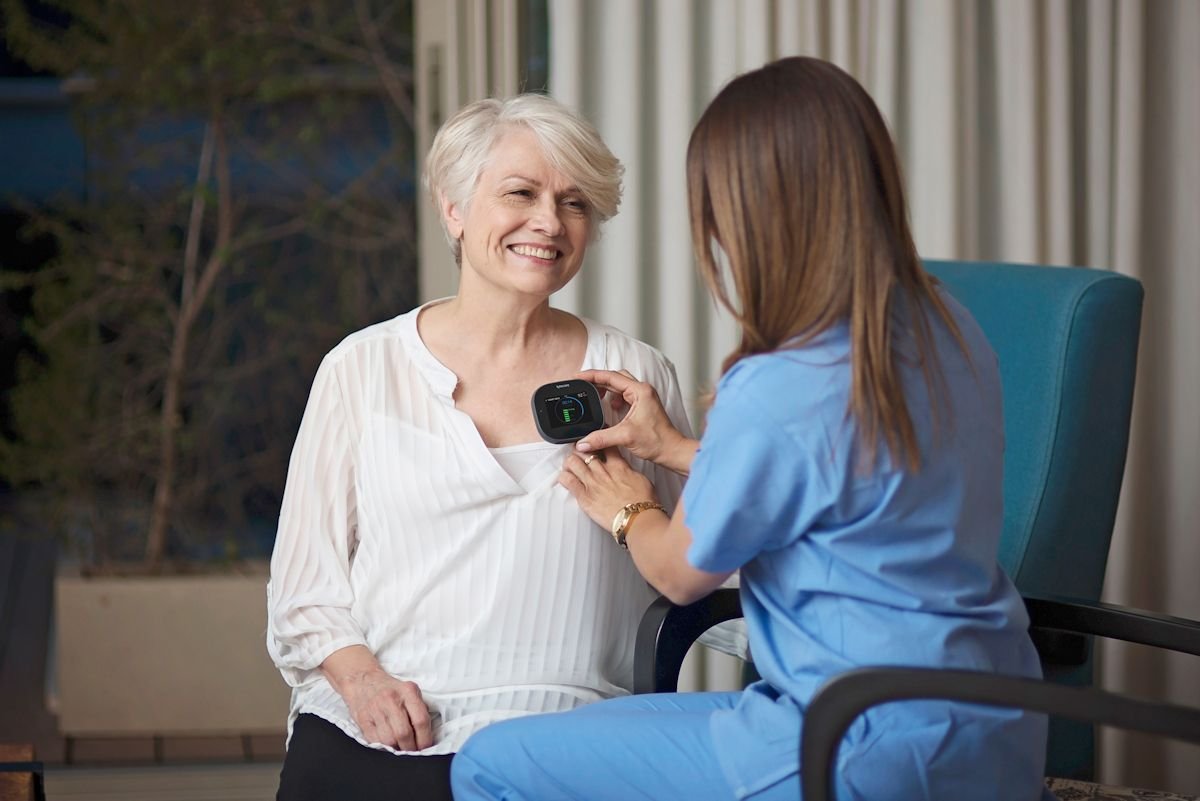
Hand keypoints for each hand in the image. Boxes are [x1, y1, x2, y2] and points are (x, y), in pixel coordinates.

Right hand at [341, 668, 433, 749]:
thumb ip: (419, 709)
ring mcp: (375, 709)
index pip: (421, 721)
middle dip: (411, 748)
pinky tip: (387, 743)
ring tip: (400, 747)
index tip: (426, 747)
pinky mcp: (363, 719)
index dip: (425, 739)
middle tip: (413, 750)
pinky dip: (384, 747)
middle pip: (404, 734)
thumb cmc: (390, 688)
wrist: (362, 679)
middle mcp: (391, 700)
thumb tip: (427, 734)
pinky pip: (375, 741)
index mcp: (408, 691)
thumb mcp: (410, 690)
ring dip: (397, 749)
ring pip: (389, 741)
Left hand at [559, 448, 658, 532]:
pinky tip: (564, 478)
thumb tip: (626, 470)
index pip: (605, 445)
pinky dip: (563, 477)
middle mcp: (603, 472)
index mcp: (618, 466)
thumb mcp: (641, 480)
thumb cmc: (643, 504)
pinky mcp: (584, 497)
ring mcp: (592, 483)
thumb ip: (629, 471)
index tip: (594, 443)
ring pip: (573, 462)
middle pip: (585, 451)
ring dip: (570, 462)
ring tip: (570, 465)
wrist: (637, 519)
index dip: (597, 441)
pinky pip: (567, 481)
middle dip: (579, 450)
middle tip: (578, 453)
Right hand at [574, 369, 695, 472]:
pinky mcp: (642, 406)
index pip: (611, 376)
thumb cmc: (657, 441)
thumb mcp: (625, 437)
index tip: (578, 376)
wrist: (671, 451)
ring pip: (619, 386)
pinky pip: (624, 395)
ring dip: (606, 389)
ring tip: (594, 395)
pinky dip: (613, 397)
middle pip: (615, 378)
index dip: (592, 375)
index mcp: (640, 391)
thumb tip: (582, 442)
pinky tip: (609, 406)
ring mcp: (644, 397)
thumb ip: (601, 438)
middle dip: (598, 381)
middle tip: (583, 386)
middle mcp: (643, 391)